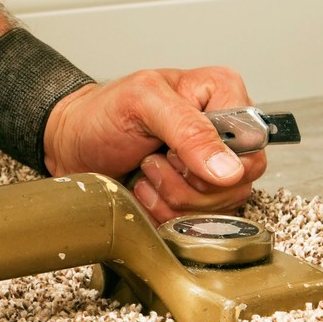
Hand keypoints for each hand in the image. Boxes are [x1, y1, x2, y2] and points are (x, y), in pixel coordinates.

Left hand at [40, 66, 267, 220]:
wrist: (70, 145)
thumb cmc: (102, 114)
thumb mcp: (142, 103)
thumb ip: (188, 130)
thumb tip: (229, 169)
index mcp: (223, 96)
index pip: (252, 144)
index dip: (213, 159)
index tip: (172, 150)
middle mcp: (225, 133)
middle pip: (239, 183)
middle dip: (187, 183)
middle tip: (153, 162)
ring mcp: (212, 169)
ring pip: (220, 208)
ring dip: (171, 199)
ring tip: (145, 174)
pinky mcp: (195, 199)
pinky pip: (198, 224)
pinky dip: (164, 215)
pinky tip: (145, 193)